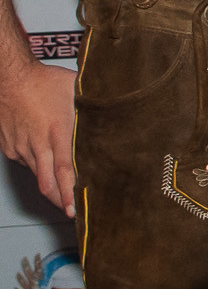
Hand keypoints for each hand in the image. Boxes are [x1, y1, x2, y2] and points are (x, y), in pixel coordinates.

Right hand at [0, 58, 78, 215]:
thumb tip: (115, 113)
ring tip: (64, 195)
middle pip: (47, 183)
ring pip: (37, 174)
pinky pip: (26, 162)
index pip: (63, 170)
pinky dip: (37, 167)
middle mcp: (37, 143)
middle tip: (72, 212)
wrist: (9, 77)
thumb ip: (93, 108)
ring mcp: (21, 146)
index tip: (74, 209)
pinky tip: (47, 165)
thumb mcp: (76, 91)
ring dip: (50, 185)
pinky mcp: (10, 146)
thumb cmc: (44, 80)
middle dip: (60, 201)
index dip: (69, 192)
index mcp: (56, 131)